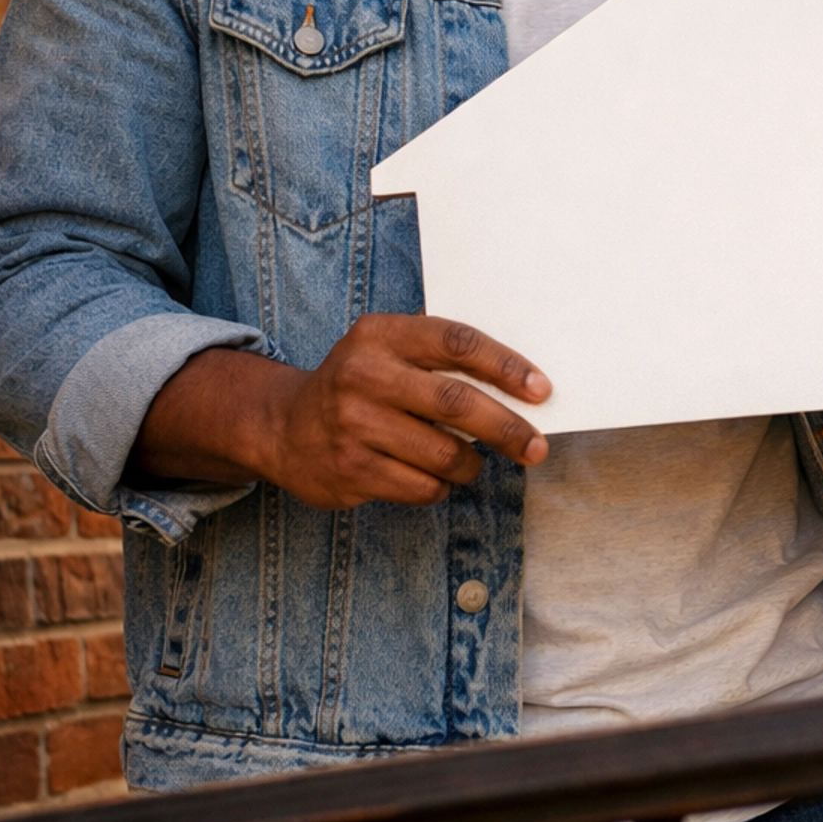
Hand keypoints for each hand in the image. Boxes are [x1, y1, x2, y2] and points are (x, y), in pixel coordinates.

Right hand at [131, 316, 551, 509]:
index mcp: (381, 335)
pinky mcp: (350, 470)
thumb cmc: (358, 383)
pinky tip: (433, 478)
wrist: (281, 426)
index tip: (541, 391)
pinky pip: (421, 486)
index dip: (506, 366)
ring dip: (470, 465)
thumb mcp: (385, 348)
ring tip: (470, 463)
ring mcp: (354, 425)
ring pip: (444, 453)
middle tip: (536, 447)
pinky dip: (440, 486)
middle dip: (506, 428)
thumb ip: (438, 356)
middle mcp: (365, 375)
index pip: (457, 343)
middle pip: (457, 403)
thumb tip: (521, 385)